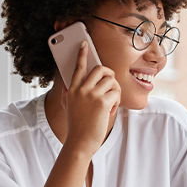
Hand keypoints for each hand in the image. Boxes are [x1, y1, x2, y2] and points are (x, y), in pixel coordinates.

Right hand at [61, 41, 120, 155]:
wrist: (79, 142)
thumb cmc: (77, 126)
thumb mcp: (70, 106)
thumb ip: (70, 93)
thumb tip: (71, 83)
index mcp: (72, 89)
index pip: (78, 67)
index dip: (82, 54)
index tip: (85, 44)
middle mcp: (81, 89)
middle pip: (101, 69)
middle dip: (110, 74)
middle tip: (111, 82)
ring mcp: (91, 95)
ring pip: (112, 81)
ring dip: (115, 91)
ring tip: (110, 102)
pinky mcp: (102, 102)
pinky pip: (116, 93)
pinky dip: (116, 102)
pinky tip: (110, 111)